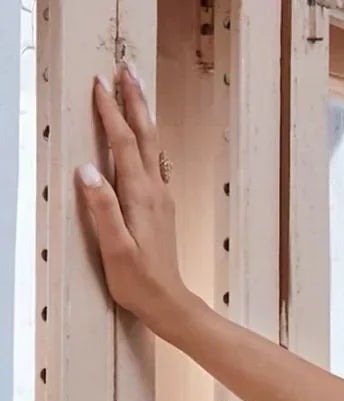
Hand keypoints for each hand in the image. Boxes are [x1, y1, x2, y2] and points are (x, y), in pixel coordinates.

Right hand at [76, 64, 191, 337]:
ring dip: (142, 114)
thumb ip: (103, 209)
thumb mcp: (116, 249)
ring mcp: (161, 198)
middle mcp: (155, 190)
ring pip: (151, 145)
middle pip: (144, 135)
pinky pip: (152, 161)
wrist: (172, 306)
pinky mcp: (161, 207)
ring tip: (134, 90)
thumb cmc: (141, 282)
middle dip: (134, 100)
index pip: (122, 142)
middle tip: (127, 68)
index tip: (99, 82)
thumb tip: (88, 170)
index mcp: (140, 195)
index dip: (110, 112)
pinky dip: (145, 139)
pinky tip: (142, 136)